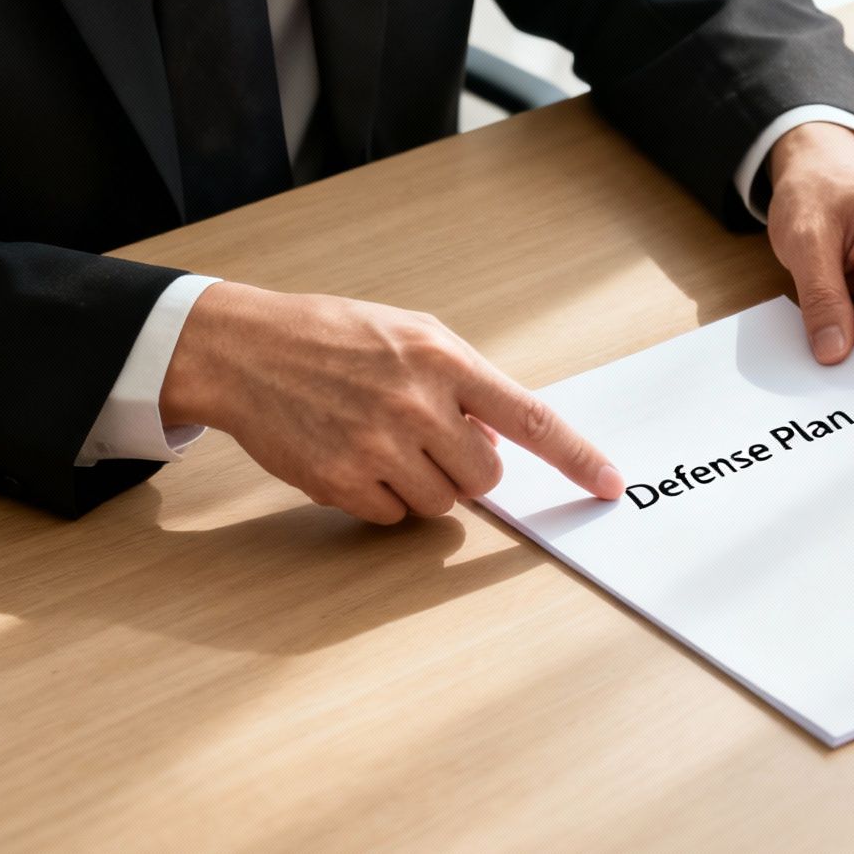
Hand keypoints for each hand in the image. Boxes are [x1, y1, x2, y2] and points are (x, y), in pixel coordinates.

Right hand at [159, 282, 623, 523]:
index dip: (577, 456)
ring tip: (382, 440)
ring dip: (423, 484)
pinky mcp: (342, 483)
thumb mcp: (412, 336)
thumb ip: (465, 383)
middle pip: (486, 477)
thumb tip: (504, 441)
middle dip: (467, 468)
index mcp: (444, 360)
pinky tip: (352, 457)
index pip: (530, 417)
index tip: (609, 483)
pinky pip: (393, 517)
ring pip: (442, 504)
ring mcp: (378, 447)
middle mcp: (417, 404)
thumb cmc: (334, 338)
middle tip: (428, 438)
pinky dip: (382, 498)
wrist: (245, 350)